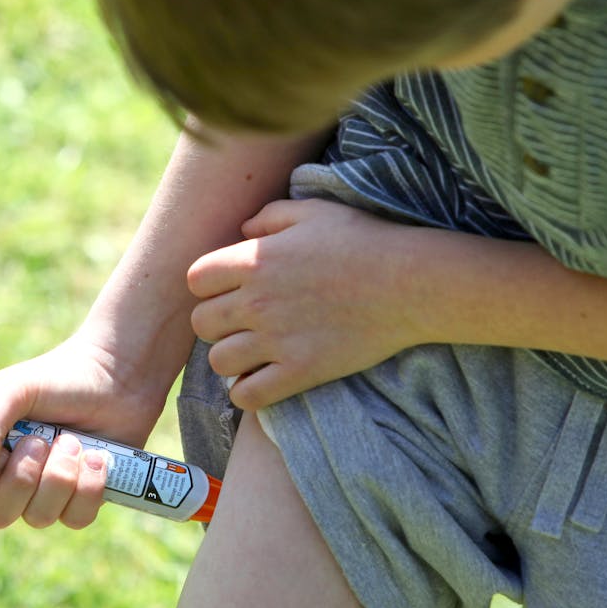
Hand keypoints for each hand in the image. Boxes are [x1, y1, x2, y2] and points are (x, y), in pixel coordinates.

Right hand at [0, 335, 165, 529]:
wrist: (118, 378)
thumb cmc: (59, 379)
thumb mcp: (12, 389)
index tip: (0, 450)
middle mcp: (7, 478)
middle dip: (24, 477)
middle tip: (43, 440)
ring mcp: (44, 494)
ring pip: (37, 518)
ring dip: (60, 477)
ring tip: (74, 442)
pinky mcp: (80, 501)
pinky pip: (75, 519)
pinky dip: (88, 487)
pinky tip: (96, 458)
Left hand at [187, 198, 439, 409]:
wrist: (410, 282)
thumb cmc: (363, 240)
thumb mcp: (313, 212)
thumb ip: (270, 216)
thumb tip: (243, 231)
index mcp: (254, 260)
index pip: (196, 280)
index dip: (209, 285)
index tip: (230, 289)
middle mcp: (257, 301)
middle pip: (202, 322)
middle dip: (217, 322)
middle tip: (242, 322)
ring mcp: (276, 339)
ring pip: (218, 361)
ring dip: (230, 358)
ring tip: (251, 353)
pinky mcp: (300, 371)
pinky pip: (248, 395)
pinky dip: (248, 392)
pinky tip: (263, 379)